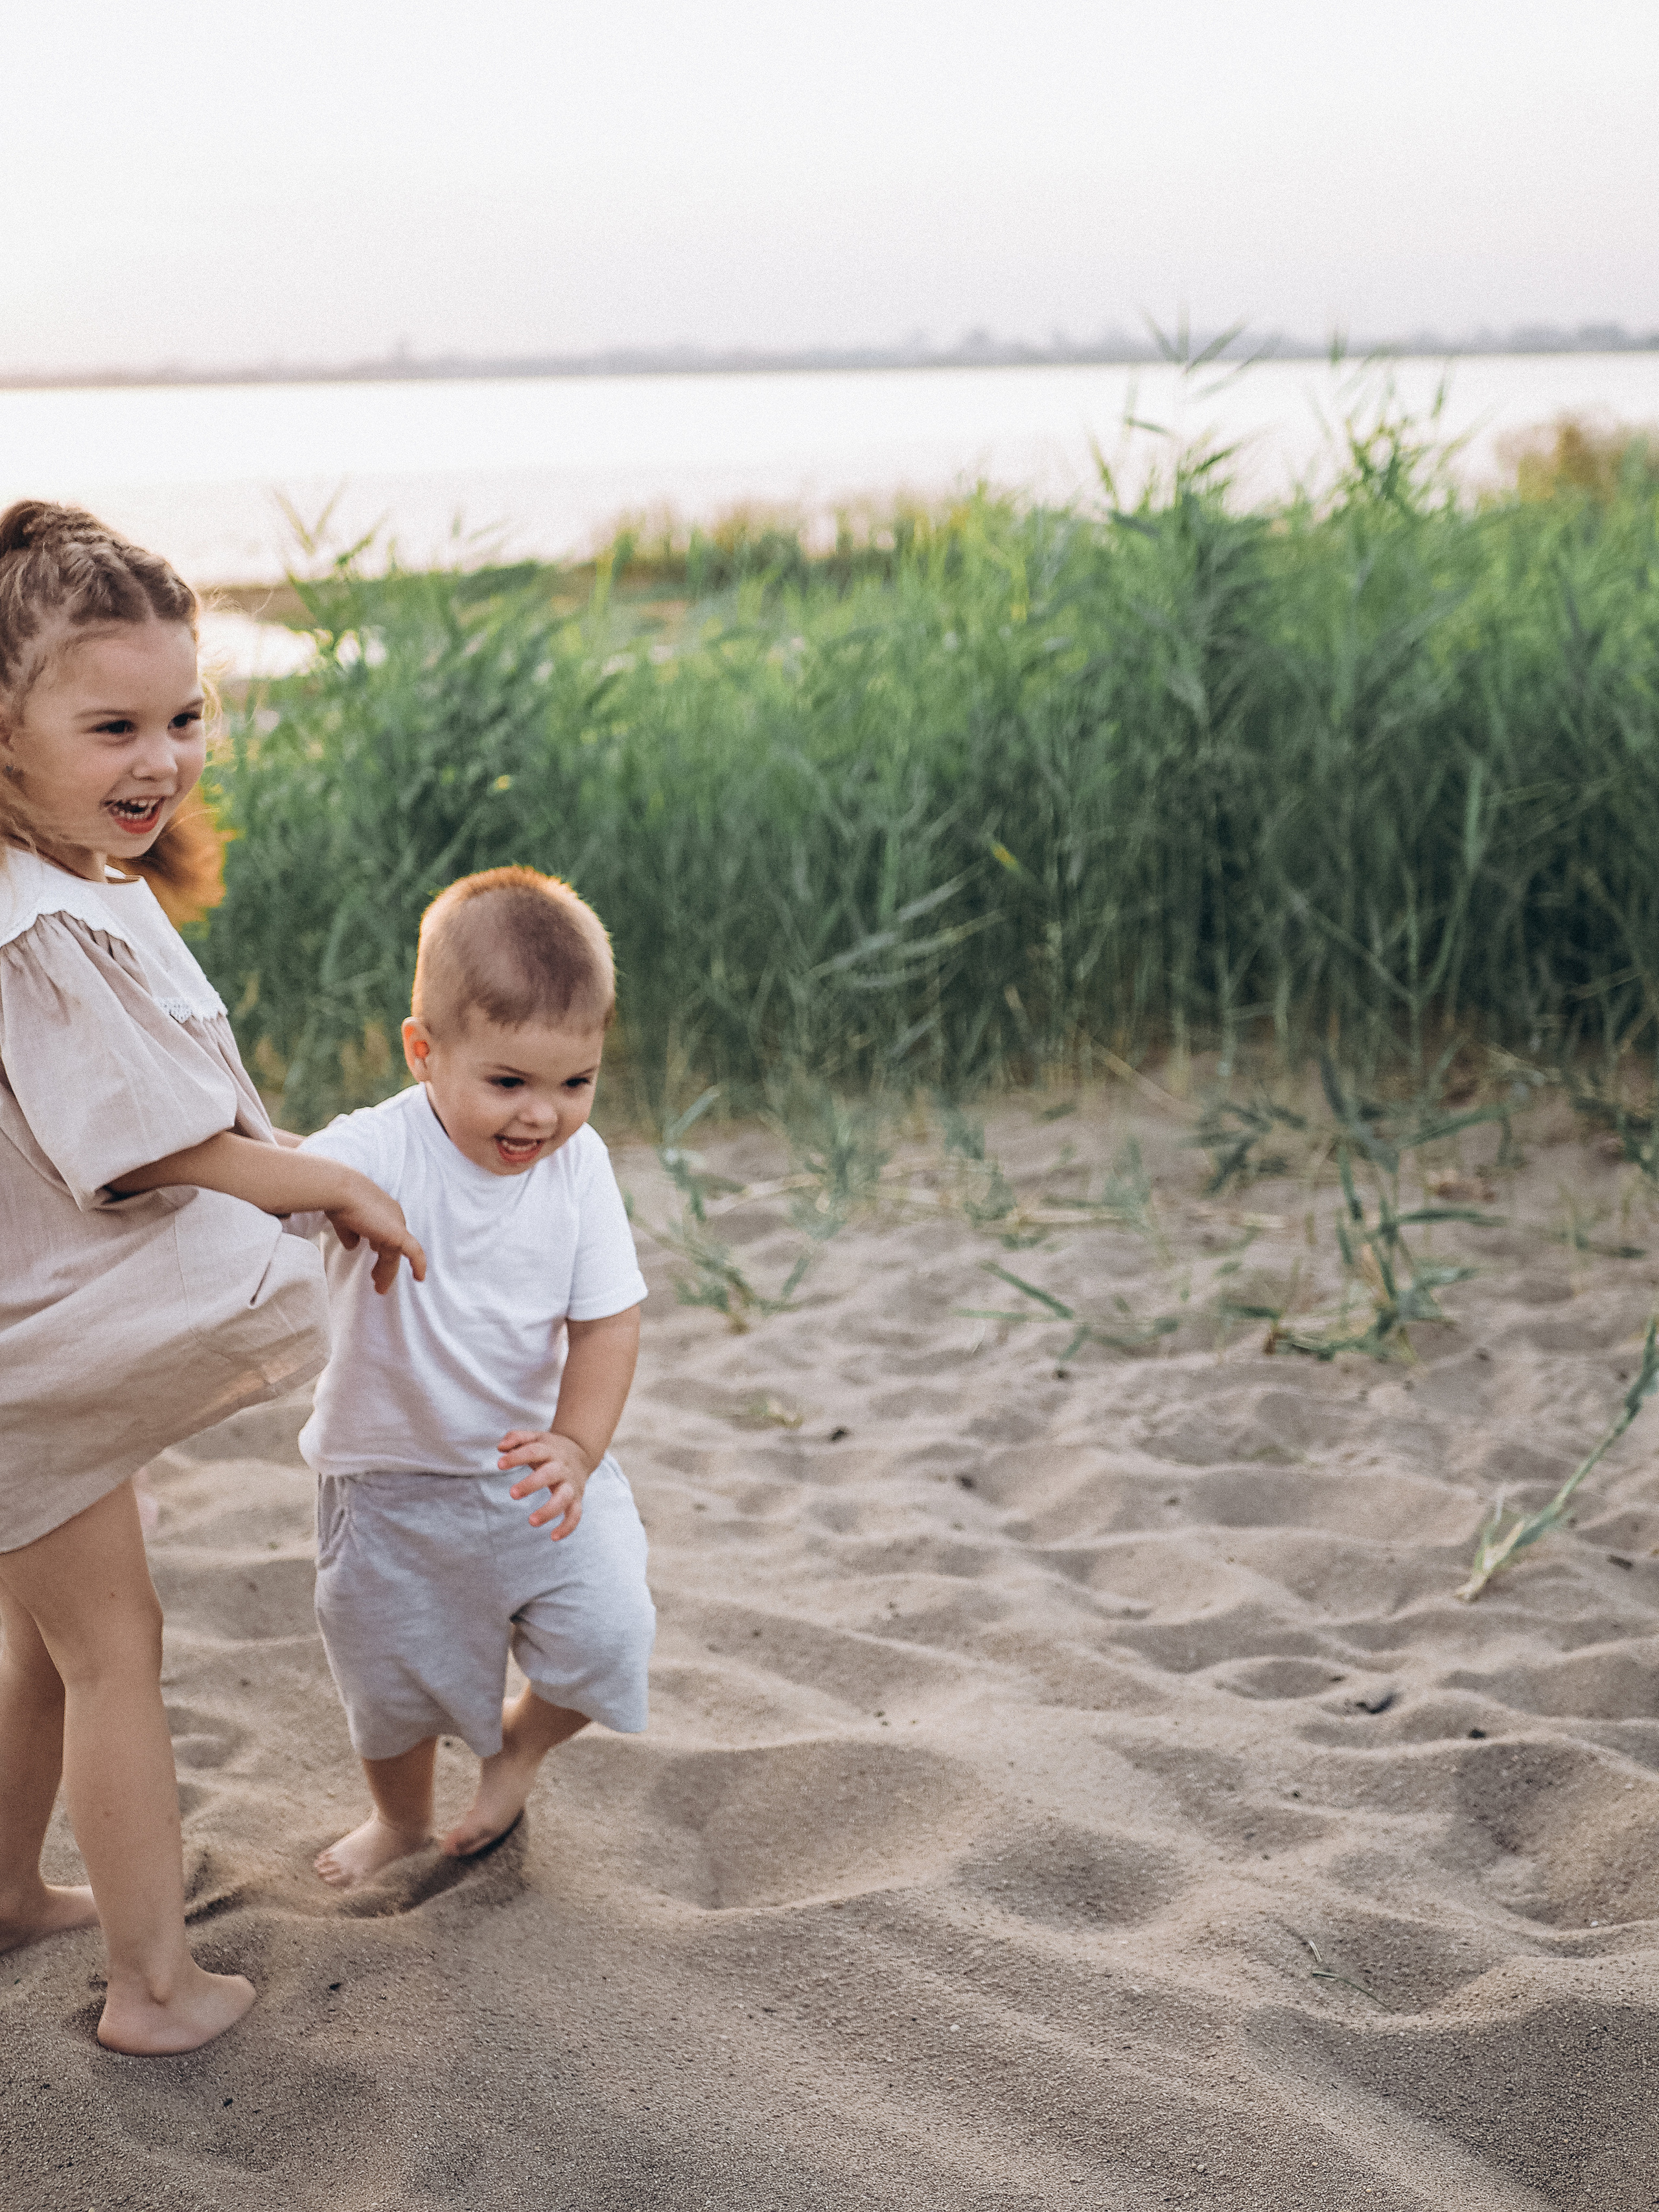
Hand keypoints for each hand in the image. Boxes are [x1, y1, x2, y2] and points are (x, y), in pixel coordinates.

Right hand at [324, 1175, 426, 1294]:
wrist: (341, 1192)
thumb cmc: (339, 1201)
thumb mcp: (345, 1221)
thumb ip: (351, 1234)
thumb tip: (353, 1246)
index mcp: (383, 1210)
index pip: (386, 1232)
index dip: (381, 1246)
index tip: (374, 1254)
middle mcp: (393, 1216)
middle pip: (392, 1245)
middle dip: (384, 1264)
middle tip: (376, 1278)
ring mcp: (397, 1225)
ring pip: (394, 1255)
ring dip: (386, 1272)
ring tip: (379, 1288)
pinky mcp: (398, 1234)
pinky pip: (413, 1253)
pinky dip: (418, 1265)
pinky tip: (419, 1278)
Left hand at [499, 1430, 590, 1539]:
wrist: (581, 1452)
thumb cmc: (550, 1448)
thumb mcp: (535, 1437)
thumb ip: (516, 1438)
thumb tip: (500, 1448)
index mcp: (550, 1450)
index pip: (533, 1451)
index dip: (517, 1457)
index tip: (499, 1464)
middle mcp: (562, 1467)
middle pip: (549, 1474)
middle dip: (532, 1484)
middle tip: (512, 1494)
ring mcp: (571, 1484)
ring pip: (564, 1498)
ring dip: (549, 1510)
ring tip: (531, 1522)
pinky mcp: (577, 1498)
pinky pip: (576, 1514)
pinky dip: (568, 1527)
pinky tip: (553, 1537)